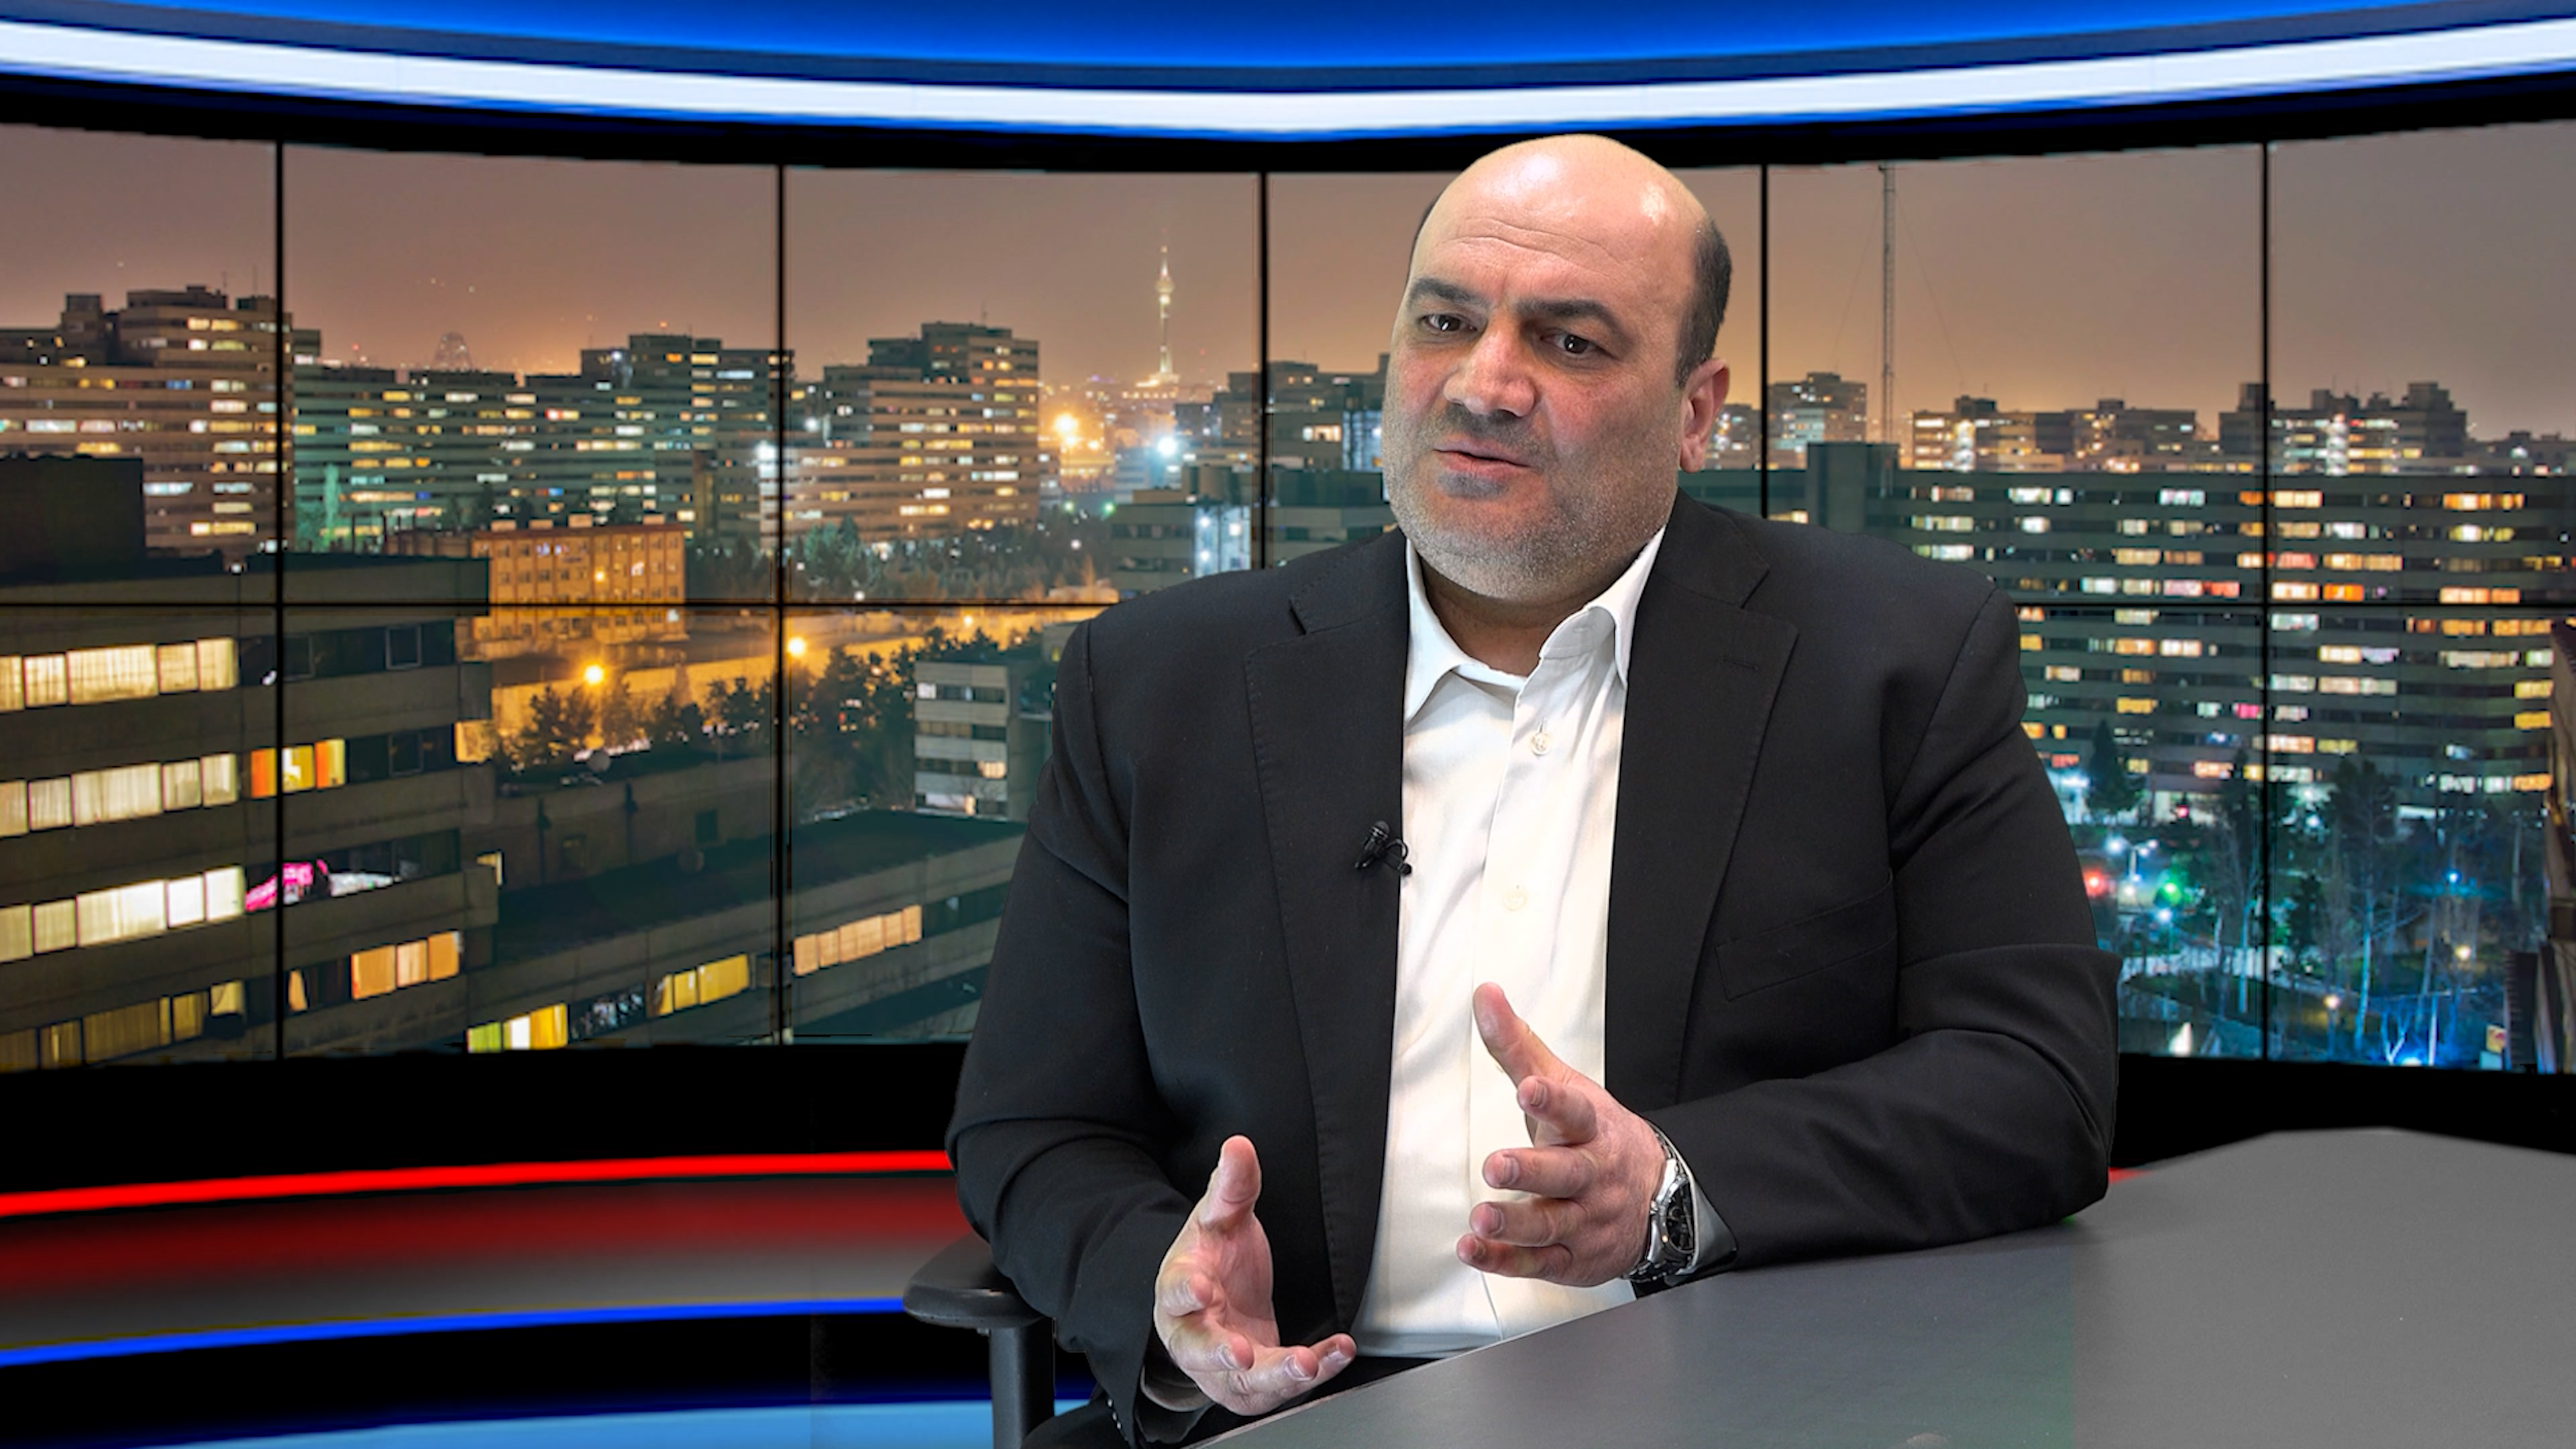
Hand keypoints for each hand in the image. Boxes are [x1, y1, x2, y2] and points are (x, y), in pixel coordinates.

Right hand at [1153, 1136, 1355, 1416]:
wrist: (1213, 1299)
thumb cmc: (1211, 1258)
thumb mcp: (1220, 1218)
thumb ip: (1232, 1186)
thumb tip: (1239, 1144)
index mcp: (1180, 1287)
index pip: (1175, 1291)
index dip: (1185, 1293)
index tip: (1202, 1290)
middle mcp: (1194, 1332)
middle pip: (1198, 1350)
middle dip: (1219, 1354)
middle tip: (1243, 1354)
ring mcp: (1221, 1365)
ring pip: (1241, 1382)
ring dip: (1274, 1376)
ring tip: (1307, 1363)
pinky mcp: (1251, 1383)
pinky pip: (1278, 1386)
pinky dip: (1312, 1371)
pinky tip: (1336, 1352)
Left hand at [1458, 983, 1668, 1286]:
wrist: (1660, 1196)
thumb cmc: (1598, 1135)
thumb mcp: (1563, 1085)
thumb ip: (1518, 1045)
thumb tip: (1485, 995)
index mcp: (1591, 1128)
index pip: (1574, 1111)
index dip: (1551, 1101)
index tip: (1529, 1090)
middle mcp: (1591, 1175)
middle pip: (1564, 1173)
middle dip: (1531, 1170)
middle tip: (1498, 1165)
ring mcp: (1585, 1219)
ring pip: (1551, 1223)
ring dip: (1515, 1224)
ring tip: (1482, 1218)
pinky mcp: (1573, 1256)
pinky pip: (1539, 1262)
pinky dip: (1505, 1261)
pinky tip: (1475, 1251)